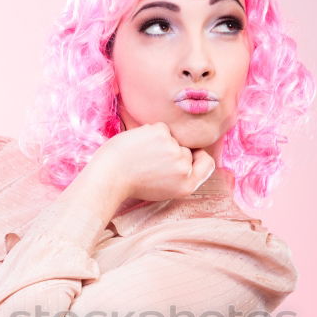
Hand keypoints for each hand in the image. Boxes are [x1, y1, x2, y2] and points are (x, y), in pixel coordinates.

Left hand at [92, 122, 215, 202]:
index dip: (197, 158)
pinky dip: (150, 133)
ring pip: (173, 138)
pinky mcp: (163, 134)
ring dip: (159, 142)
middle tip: (149, 164)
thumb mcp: (165, 188)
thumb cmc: (133, 183)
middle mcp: (184, 168)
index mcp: (187, 186)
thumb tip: (194, 152)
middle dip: (170, 152)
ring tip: (142, 156)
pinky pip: (162, 128)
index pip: (207, 163)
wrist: (109, 177)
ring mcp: (174, 150)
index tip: (182, 159)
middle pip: (186, 150)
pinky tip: (139, 145)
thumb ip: (182, 174)